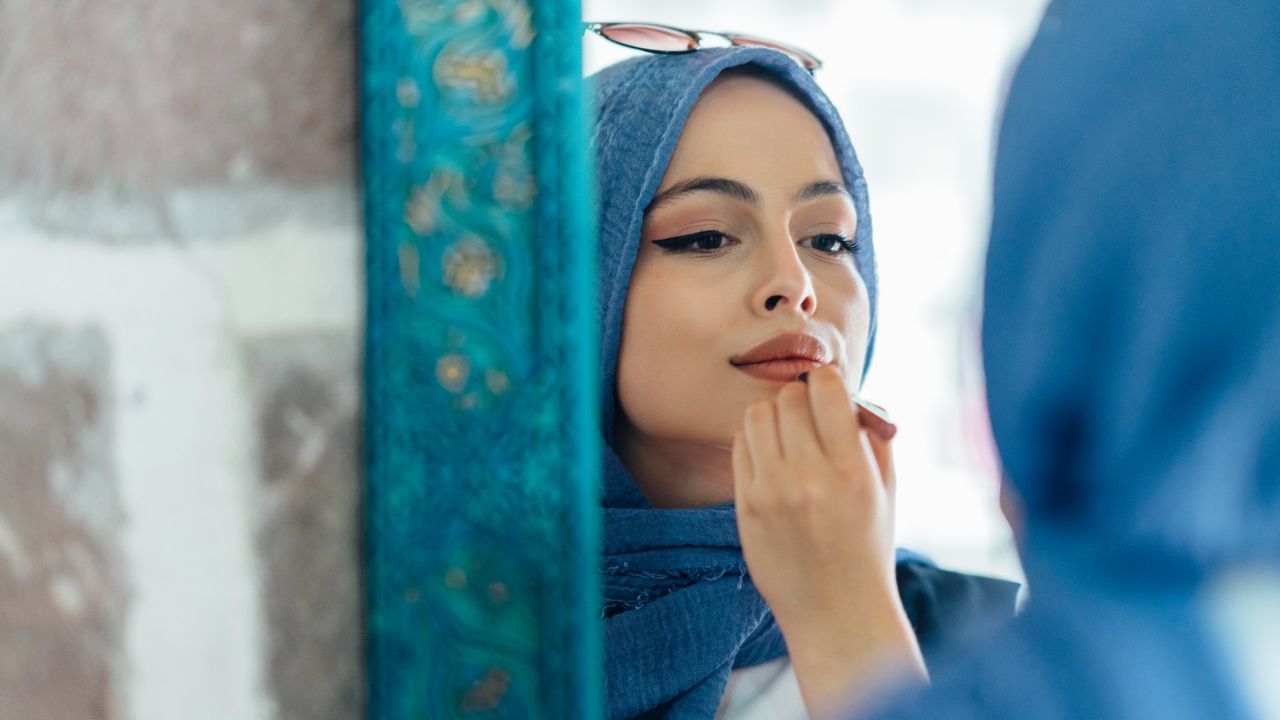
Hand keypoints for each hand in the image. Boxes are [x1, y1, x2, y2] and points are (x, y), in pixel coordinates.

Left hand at [732, 364, 924, 715]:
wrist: (836, 612)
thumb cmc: (867, 546)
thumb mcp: (886, 489)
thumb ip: (870, 435)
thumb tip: (848, 392)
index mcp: (852, 471)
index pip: (826, 387)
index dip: (828, 381)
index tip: (831, 393)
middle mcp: (808, 478)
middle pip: (788, 396)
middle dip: (802, 398)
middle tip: (811, 417)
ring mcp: (771, 492)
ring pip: (758, 415)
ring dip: (775, 416)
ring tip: (790, 437)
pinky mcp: (745, 507)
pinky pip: (740, 446)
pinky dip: (756, 441)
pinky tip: (773, 459)